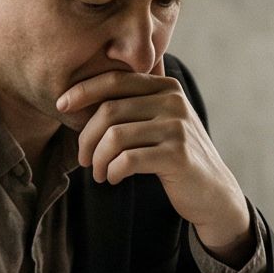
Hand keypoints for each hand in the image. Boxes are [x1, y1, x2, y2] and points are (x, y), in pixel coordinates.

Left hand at [56, 70, 254, 261]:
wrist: (212, 192)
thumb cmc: (174, 156)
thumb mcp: (157, 122)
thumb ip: (132, 106)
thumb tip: (78, 98)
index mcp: (166, 87)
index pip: (115, 80)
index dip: (83, 91)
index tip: (61, 106)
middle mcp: (174, 101)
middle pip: (109, 111)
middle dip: (86, 137)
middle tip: (84, 159)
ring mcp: (177, 127)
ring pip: (114, 137)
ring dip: (98, 159)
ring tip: (98, 173)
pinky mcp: (178, 155)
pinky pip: (127, 160)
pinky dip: (112, 171)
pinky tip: (113, 178)